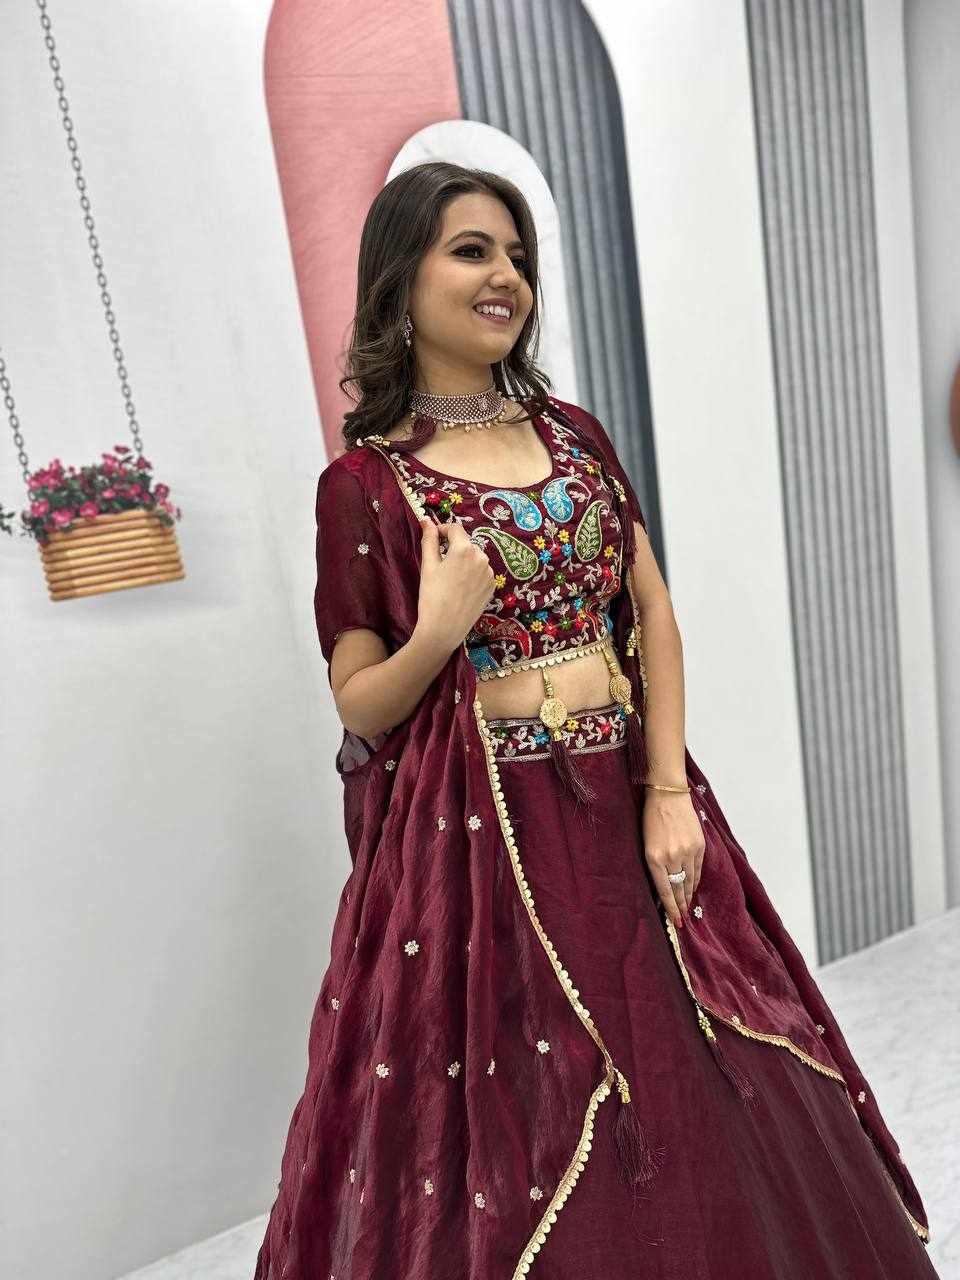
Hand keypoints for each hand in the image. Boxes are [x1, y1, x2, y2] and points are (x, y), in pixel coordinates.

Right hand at [415, 514, 495, 652]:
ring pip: (474, 558)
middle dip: (452, 548)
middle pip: (465, 544)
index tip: (433, 537)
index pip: (455, 529)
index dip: (442, 530)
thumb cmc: (432, 597)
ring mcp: (489, 573)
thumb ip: (429, 540)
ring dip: (463, 561)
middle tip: (438, 563)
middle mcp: (481, 557)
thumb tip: (426, 520)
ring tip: (450, 578)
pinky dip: (472, 574)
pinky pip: (481, 572)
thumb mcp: (428, 566)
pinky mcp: (492, 586)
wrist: (444, 629)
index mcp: (464, 549)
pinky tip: (460, 587)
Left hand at [642, 791, 704, 927]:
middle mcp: (672, 857)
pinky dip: (696, 880)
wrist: (667, 795)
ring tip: (687, 906)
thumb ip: (654, 864)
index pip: (664, 890)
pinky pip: (698, 869)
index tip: (675, 921)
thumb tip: (662, 886)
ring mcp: (687, 851)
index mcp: (654, 858)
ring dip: (688, 895)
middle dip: (680, 906)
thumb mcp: (645, 843)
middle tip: (681, 919)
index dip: (670, 908)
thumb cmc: (651, 818)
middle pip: (678, 889)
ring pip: (690, 881)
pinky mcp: (699, 845)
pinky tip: (693, 888)